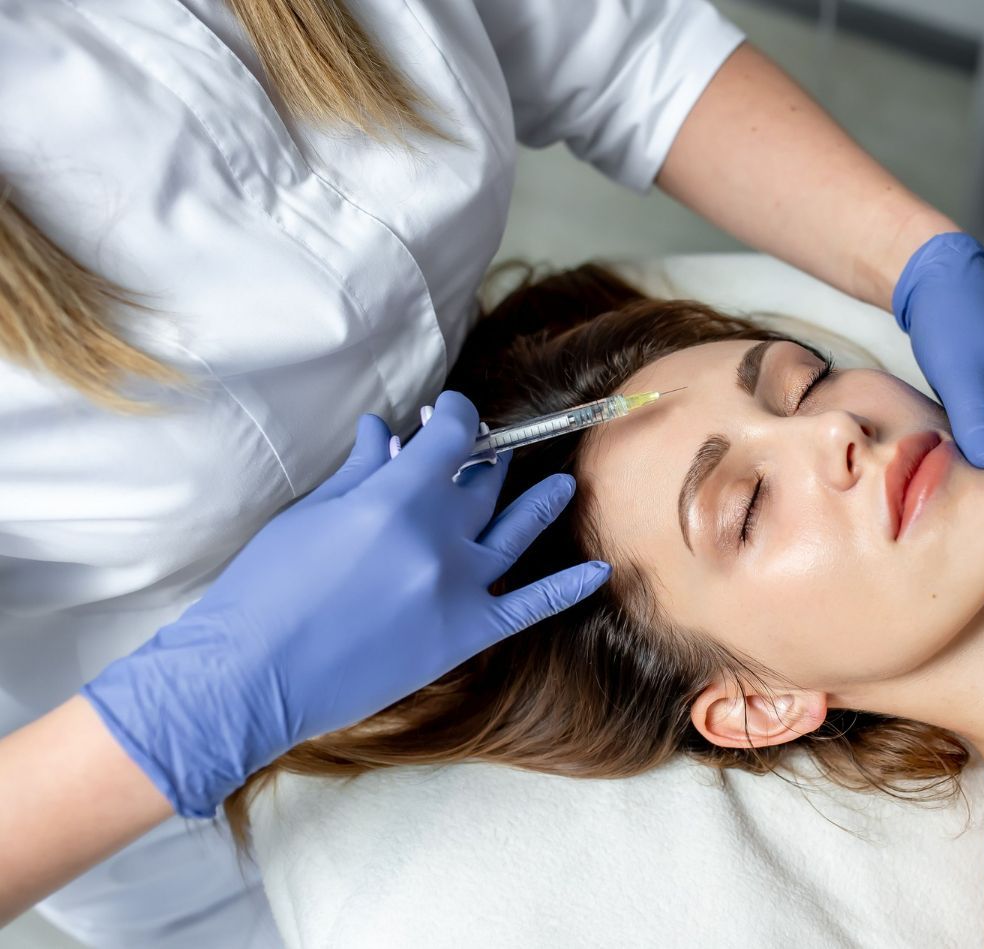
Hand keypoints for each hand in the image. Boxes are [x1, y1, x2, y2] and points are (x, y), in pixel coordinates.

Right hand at [82, 392, 608, 816]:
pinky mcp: (463, 636)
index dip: (457, 414)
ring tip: (563, 486)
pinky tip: (599, 569)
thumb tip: (389, 430)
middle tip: (485, 452)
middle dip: (483, 460)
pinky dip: (568, 587)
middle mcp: (436, 541)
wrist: (246, 680)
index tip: (452, 410)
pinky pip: (529, 606)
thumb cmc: (262, 593)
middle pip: (481, 485)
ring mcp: (457, 590)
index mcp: (393, 501)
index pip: (451, 437)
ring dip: (540, 505)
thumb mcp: (308, 517)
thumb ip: (361, 471)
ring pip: (513, 533)